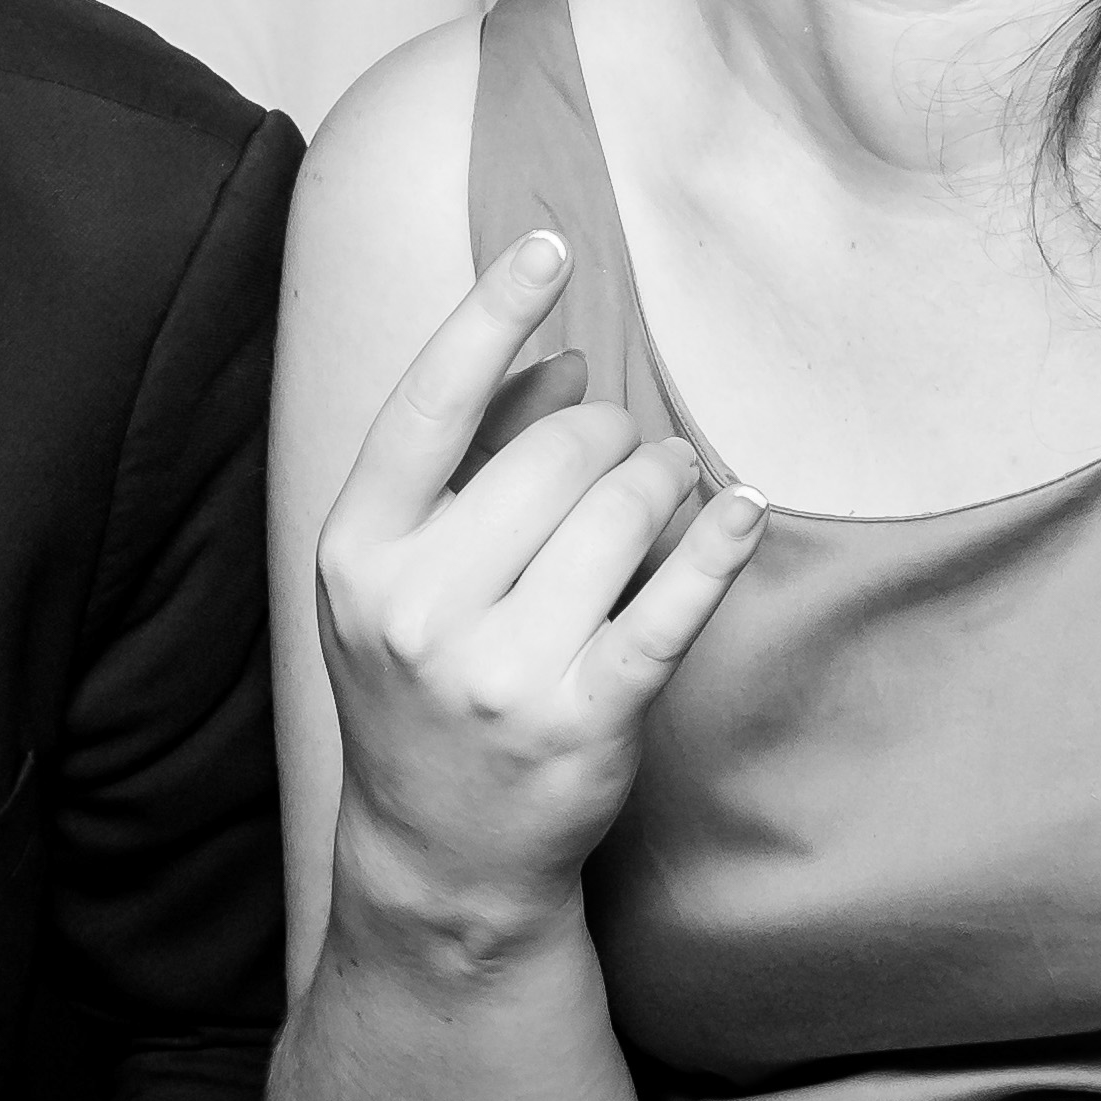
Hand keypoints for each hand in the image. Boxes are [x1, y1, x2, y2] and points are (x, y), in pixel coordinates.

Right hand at [308, 233, 764, 956]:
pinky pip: (672, 602)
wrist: (439, 855)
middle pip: (555, 449)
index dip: (492, 312)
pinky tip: (743, 510)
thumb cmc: (423, 685)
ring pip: (622, 511)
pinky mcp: (584, 718)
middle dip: (607, 433)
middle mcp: (418, 605)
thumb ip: (460, 471)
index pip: (429, 401)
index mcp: (357, 551)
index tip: (551, 246)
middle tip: (620, 451)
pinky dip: (719, 544)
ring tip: (670, 489)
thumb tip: (563, 360)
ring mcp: (499, 668)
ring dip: (665, 481)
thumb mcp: (397, 575)